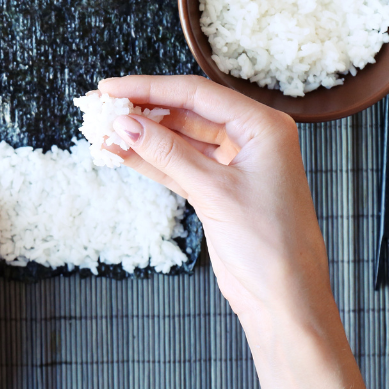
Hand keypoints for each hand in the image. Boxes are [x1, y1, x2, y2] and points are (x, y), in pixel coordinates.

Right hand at [99, 75, 373, 388]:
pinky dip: (151, 162)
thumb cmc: (270, 245)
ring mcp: (234, 163)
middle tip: (102, 106)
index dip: (150, 88)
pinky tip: (121, 154)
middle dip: (144, 110)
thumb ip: (168, 153)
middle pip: (188, 112)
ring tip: (103, 132)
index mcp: (263, 126)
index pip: (198, 94)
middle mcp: (251, 138)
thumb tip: (126, 123)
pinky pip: (180, 165)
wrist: (285, 300)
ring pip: (181, 139)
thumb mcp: (214, 191)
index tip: (112, 88)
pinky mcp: (220, 188)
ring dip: (144, 138)